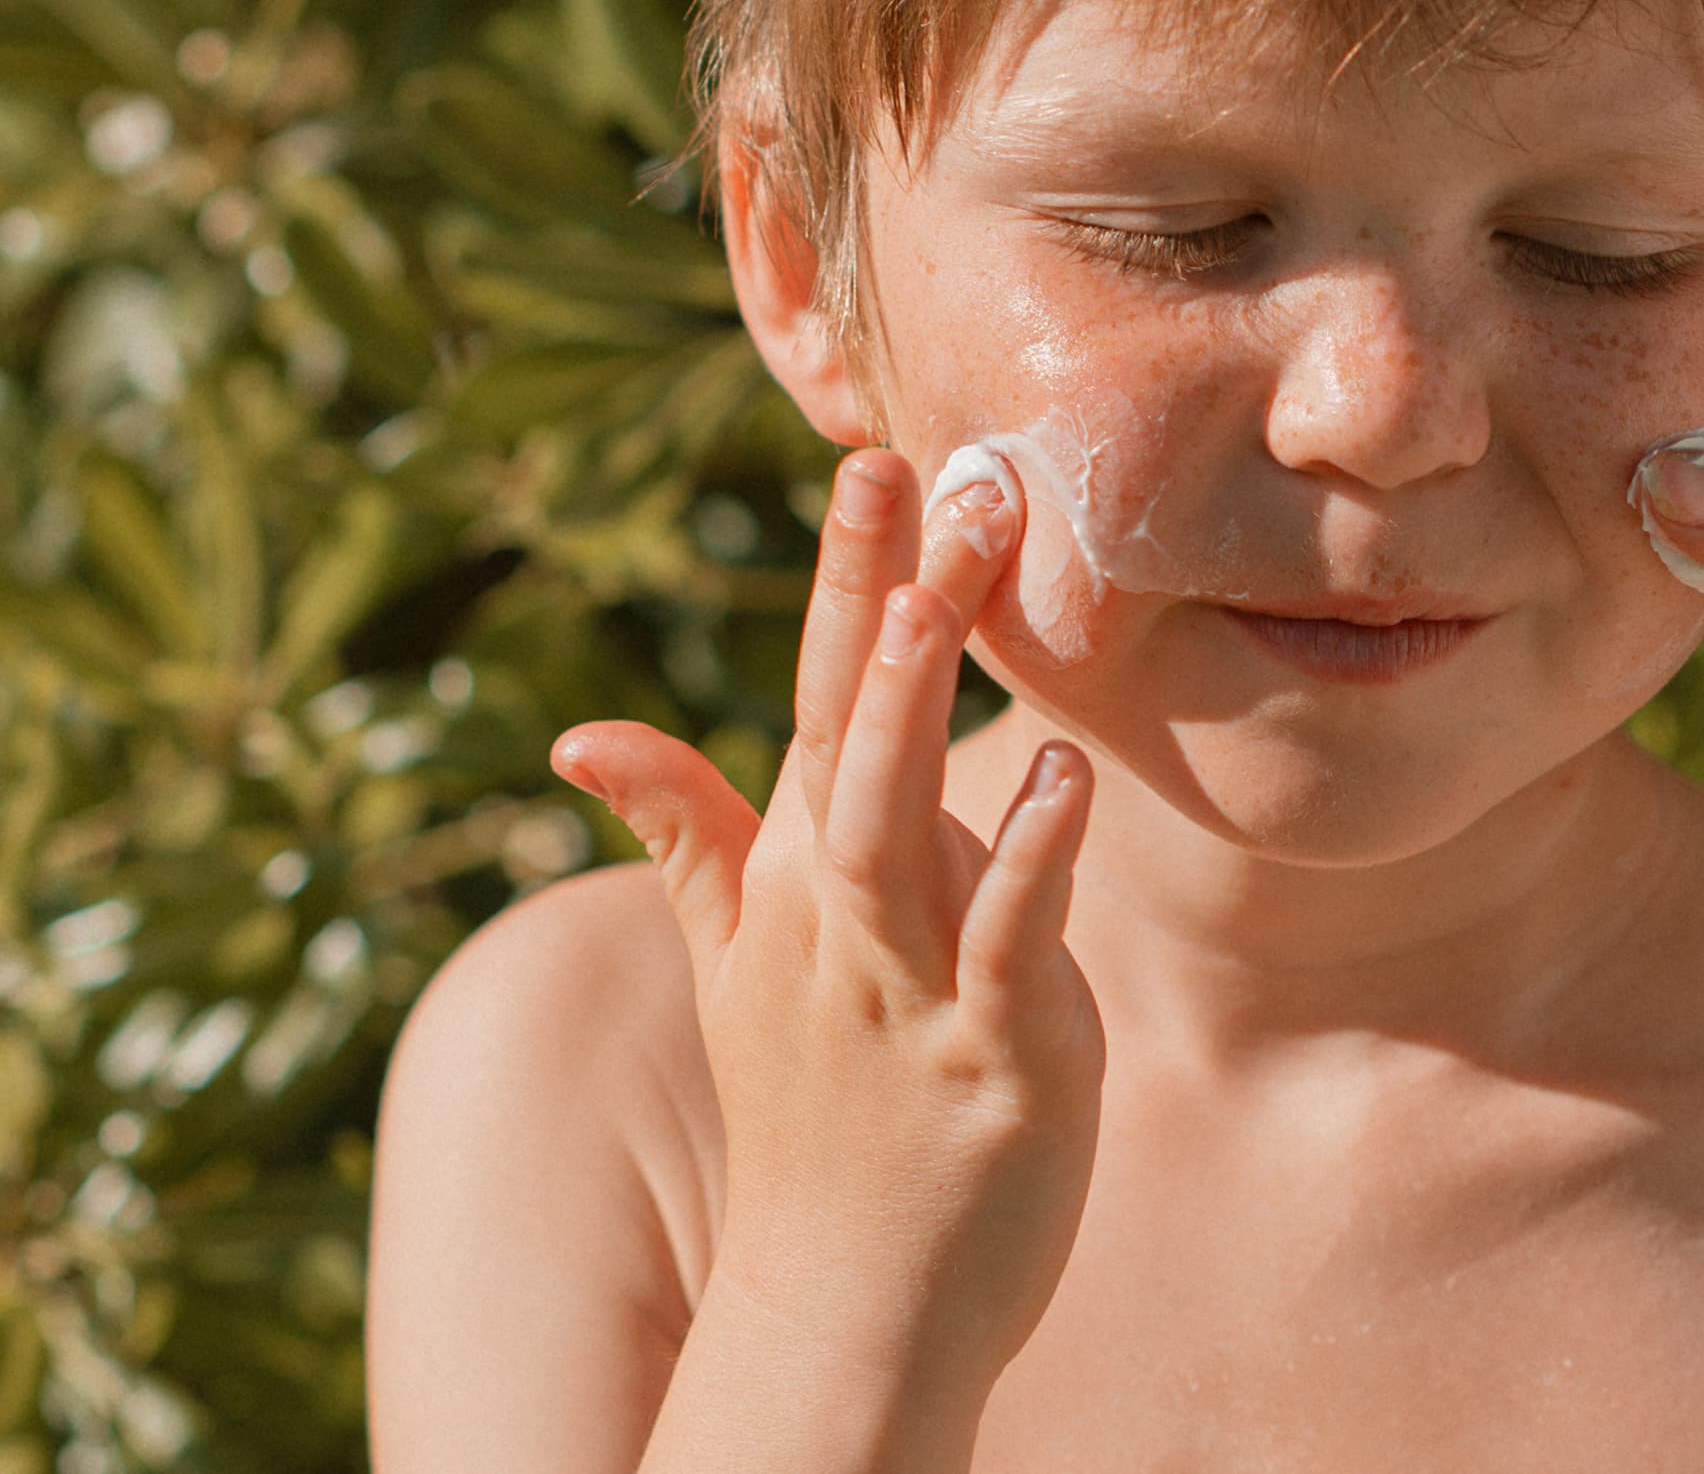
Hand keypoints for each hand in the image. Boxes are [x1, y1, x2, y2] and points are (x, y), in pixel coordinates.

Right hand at [551, 448, 1099, 1388]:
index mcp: (794, 877)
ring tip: (944, 596)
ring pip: (892, 826)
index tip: (873, 453)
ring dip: (909, 711)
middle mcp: (835, 915)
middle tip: (936, 469)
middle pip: (844, 732)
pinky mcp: (992, 1059)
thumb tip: (586, 734)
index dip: (842, 578)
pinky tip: (1060, 783)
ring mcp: (906, 986)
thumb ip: (689, 835)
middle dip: (883, 602)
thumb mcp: (737, 967)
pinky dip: (1026, 864)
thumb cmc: (815, 1118)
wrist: (846, 1310)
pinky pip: (1007, 946)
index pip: (807, 696)